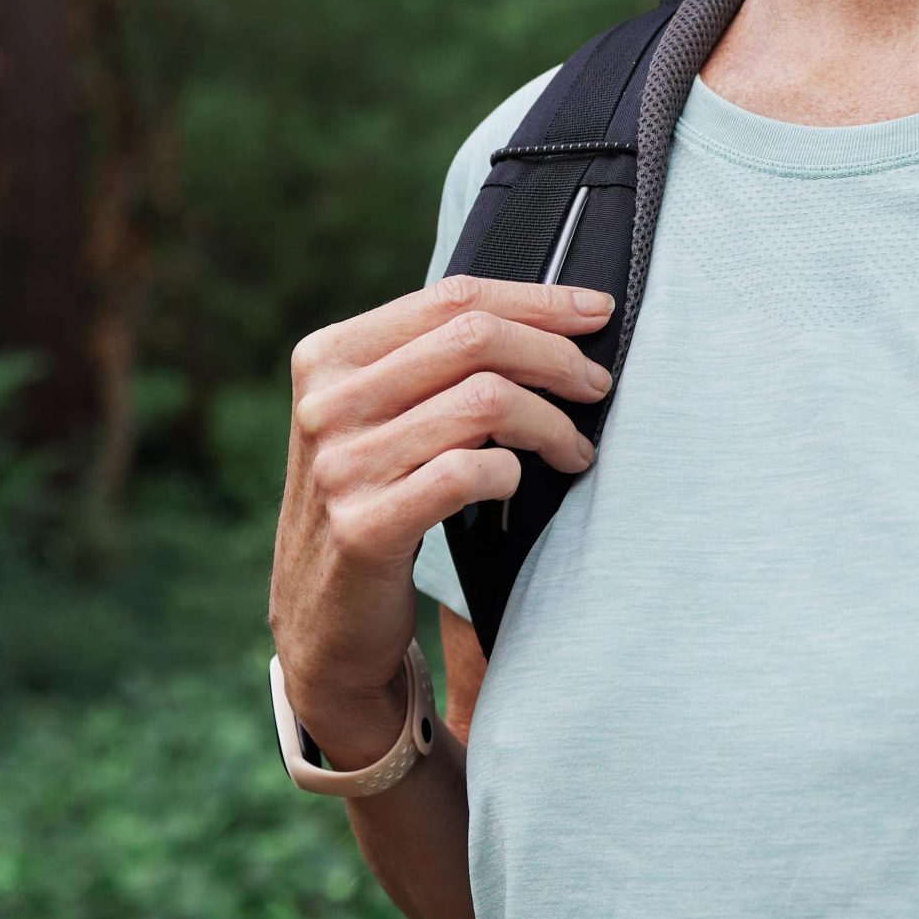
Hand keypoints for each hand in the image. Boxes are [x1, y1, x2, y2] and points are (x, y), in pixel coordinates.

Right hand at [270, 273, 613, 762]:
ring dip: (551, 423)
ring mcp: (341, 466)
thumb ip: (433, 361)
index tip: (597, 311)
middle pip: (474, 338)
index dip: (537, 300)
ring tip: (575, 448)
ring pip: (484, 402)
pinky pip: (470, 472)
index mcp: (328, 357)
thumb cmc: (376, 499)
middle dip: (555, 355)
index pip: (452, 298)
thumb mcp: (378, 417)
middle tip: (596, 385)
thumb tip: (552, 313)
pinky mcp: (363, 527)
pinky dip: (513, 471)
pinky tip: (521, 484)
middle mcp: (326, 403)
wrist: (321, 620)